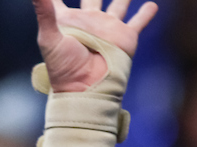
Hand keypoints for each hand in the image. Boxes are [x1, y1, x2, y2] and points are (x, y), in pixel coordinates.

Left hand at [33, 0, 158, 92]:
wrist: (86, 89)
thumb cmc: (63, 67)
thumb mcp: (48, 37)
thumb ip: (44, 11)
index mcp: (68, 20)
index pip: (57, 1)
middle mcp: (88, 22)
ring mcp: (107, 28)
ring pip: (118, 5)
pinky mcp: (124, 37)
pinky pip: (138, 22)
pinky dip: (145, 14)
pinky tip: (152, 6)